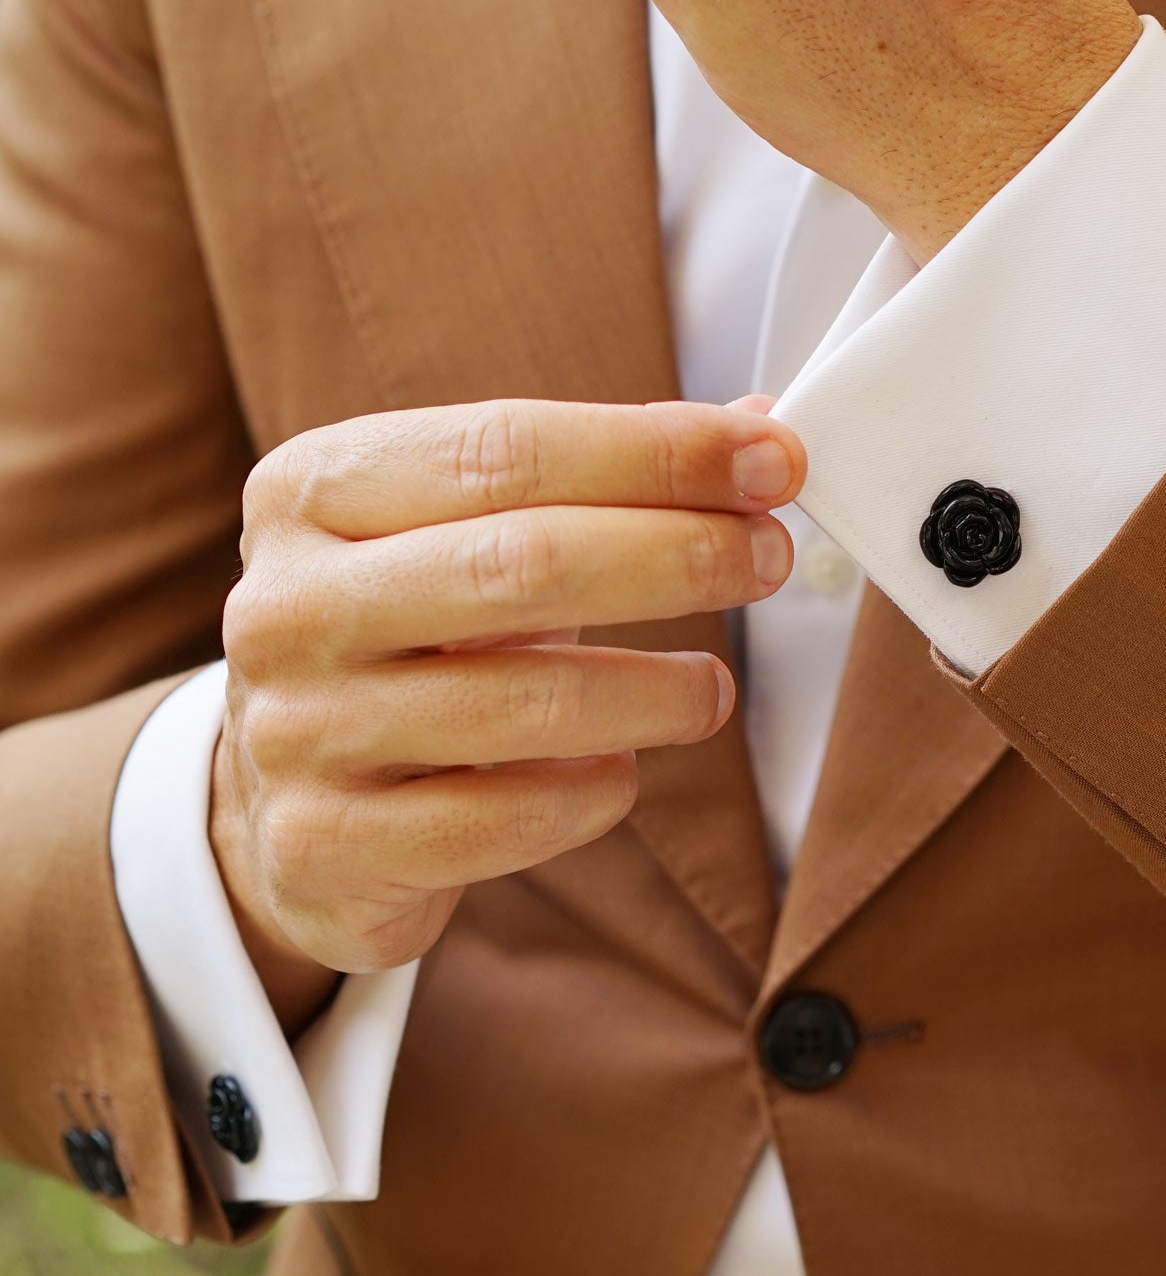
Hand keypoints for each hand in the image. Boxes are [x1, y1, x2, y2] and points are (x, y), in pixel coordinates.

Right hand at [212, 398, 803, 1028]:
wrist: (283, 812)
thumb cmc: (405, 646)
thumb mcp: (464, 539)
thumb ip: (602, 478)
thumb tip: (759, 431)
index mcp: (311, 491)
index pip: (506, 449)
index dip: (656, 451)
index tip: (772, 458)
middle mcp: (288, 605)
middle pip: (521, 562)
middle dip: (676, 554)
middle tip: (768, 560)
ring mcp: (297, 730)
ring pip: (526, 701)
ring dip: (657, 691)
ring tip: (713, 690)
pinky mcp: (325, 844)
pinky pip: (501, 821)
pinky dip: (591, 793)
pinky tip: (620, 771)